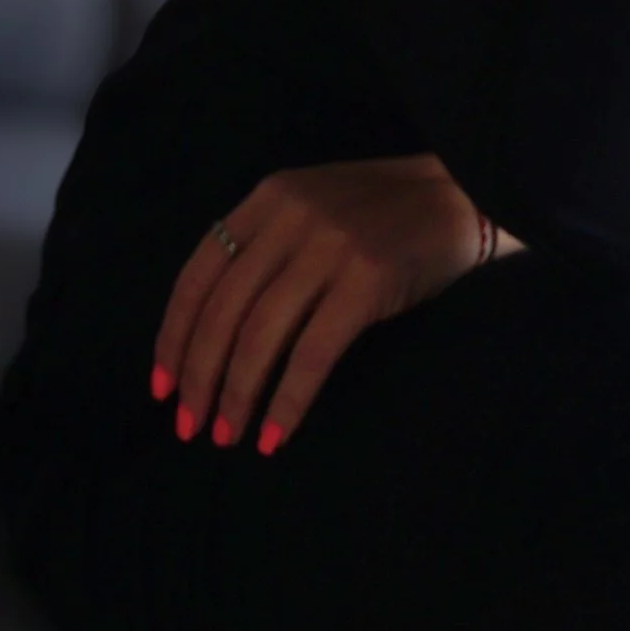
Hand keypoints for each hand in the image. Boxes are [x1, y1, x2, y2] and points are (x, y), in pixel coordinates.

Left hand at [151, 152, 495, 452]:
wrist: (468, 194)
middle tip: (190, 426)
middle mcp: (289, 218)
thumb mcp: (313, 209)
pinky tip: (274, 434)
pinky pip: (312, 354)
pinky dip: (287, 401)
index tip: (162, 387)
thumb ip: (268, 247)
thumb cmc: (386, 214)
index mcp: (267, 199)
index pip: (198, 274)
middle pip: (222, 311)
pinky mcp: (366, 281)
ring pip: (259, 336)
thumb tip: (215, 331)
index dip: (174, 335)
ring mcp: (328, 248)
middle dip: (199, 376)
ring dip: (236, 396)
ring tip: (227, 436)